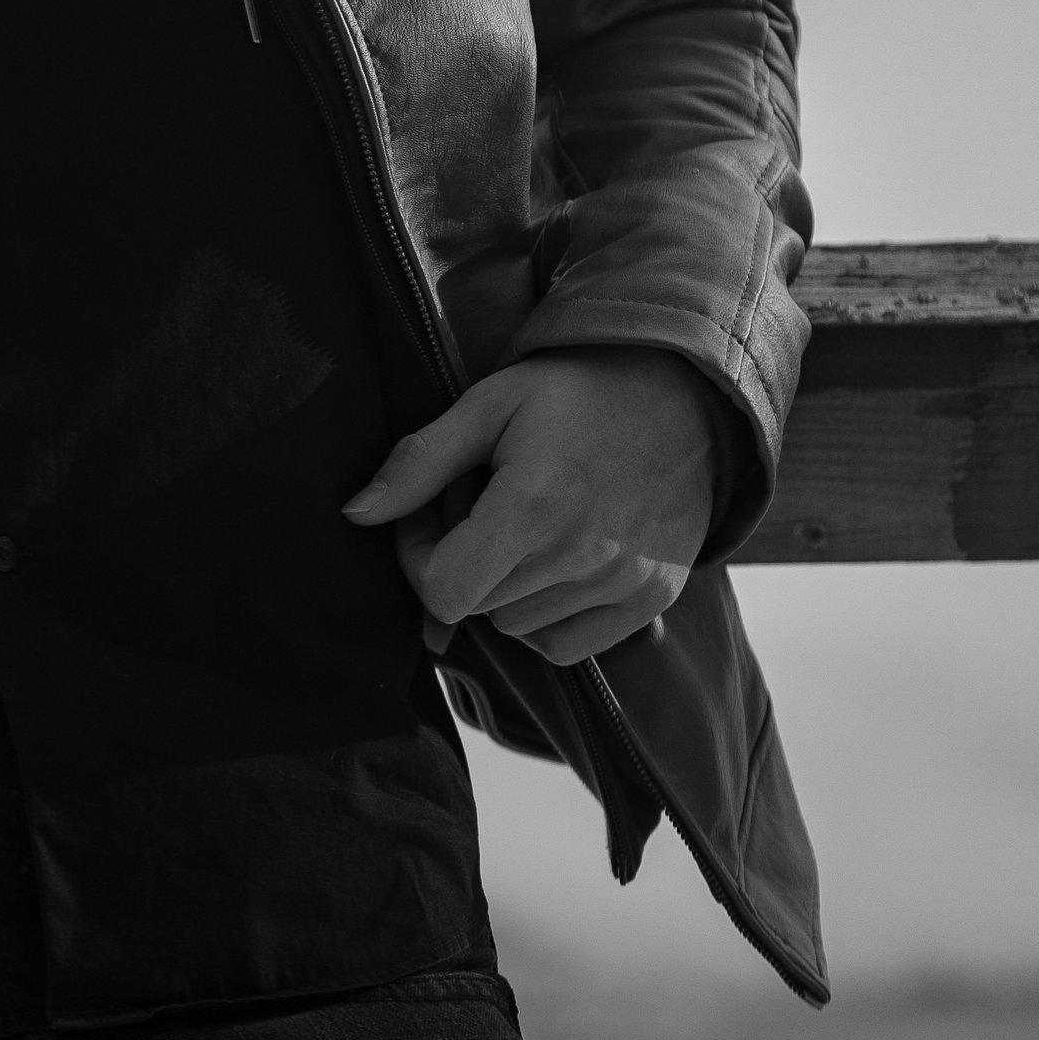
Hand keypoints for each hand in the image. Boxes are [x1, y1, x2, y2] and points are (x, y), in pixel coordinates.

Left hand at [341, 350, 717, 668]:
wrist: (684, 395)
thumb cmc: (576, 392)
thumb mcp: (488, 404)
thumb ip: (418, 462)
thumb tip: (354, 514)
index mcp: (535, 504)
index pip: (442, 592)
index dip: (417, 559)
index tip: (429, 513)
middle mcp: (584, 557)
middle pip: (476, 606)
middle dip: (460, 560)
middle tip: (482, 502)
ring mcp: (624, 585)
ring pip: (517, 628)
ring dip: (504, 587)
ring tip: (526, 523)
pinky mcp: (653, 600)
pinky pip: (567, 647)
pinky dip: (546, 618)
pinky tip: (556, 560)